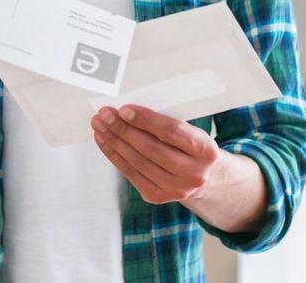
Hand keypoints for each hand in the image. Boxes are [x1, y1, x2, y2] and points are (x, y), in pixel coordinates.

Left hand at [91, 104, 219, 204]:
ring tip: (100, 125)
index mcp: (206, 151)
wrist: (204, 179)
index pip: (172, 132)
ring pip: (137, 162)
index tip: (124, 110)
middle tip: (104, 114)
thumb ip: (165, 124)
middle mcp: (194, 173)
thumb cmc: (190, 148)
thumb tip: (127, 112)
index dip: (146, 120)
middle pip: (150, 148)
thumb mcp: (190, 133)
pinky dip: (114, 155)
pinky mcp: (158, 196)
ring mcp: (176, 189)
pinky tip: (104, 141)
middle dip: (123, 129)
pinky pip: (130, 173)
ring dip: (114, 141)